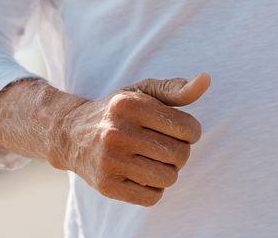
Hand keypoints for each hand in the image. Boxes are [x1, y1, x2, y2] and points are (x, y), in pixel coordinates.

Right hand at [54, 73, 210, 205]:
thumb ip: (176, 89)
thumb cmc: (117, 111)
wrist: (70, 134)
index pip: (188, 128)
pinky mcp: (106, 185)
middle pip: (180, 154)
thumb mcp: (142, 92)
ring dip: (169, 171)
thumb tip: (206, 79)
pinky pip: (152, 197)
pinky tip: (144, 175)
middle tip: (166, 146)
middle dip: (180, 152)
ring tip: (155, 160)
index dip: (192, 132)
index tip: (182, 131)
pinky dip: (155, 189)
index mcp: (130, 106)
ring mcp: (110, 161)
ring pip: (168, 177)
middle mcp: (117, 132)